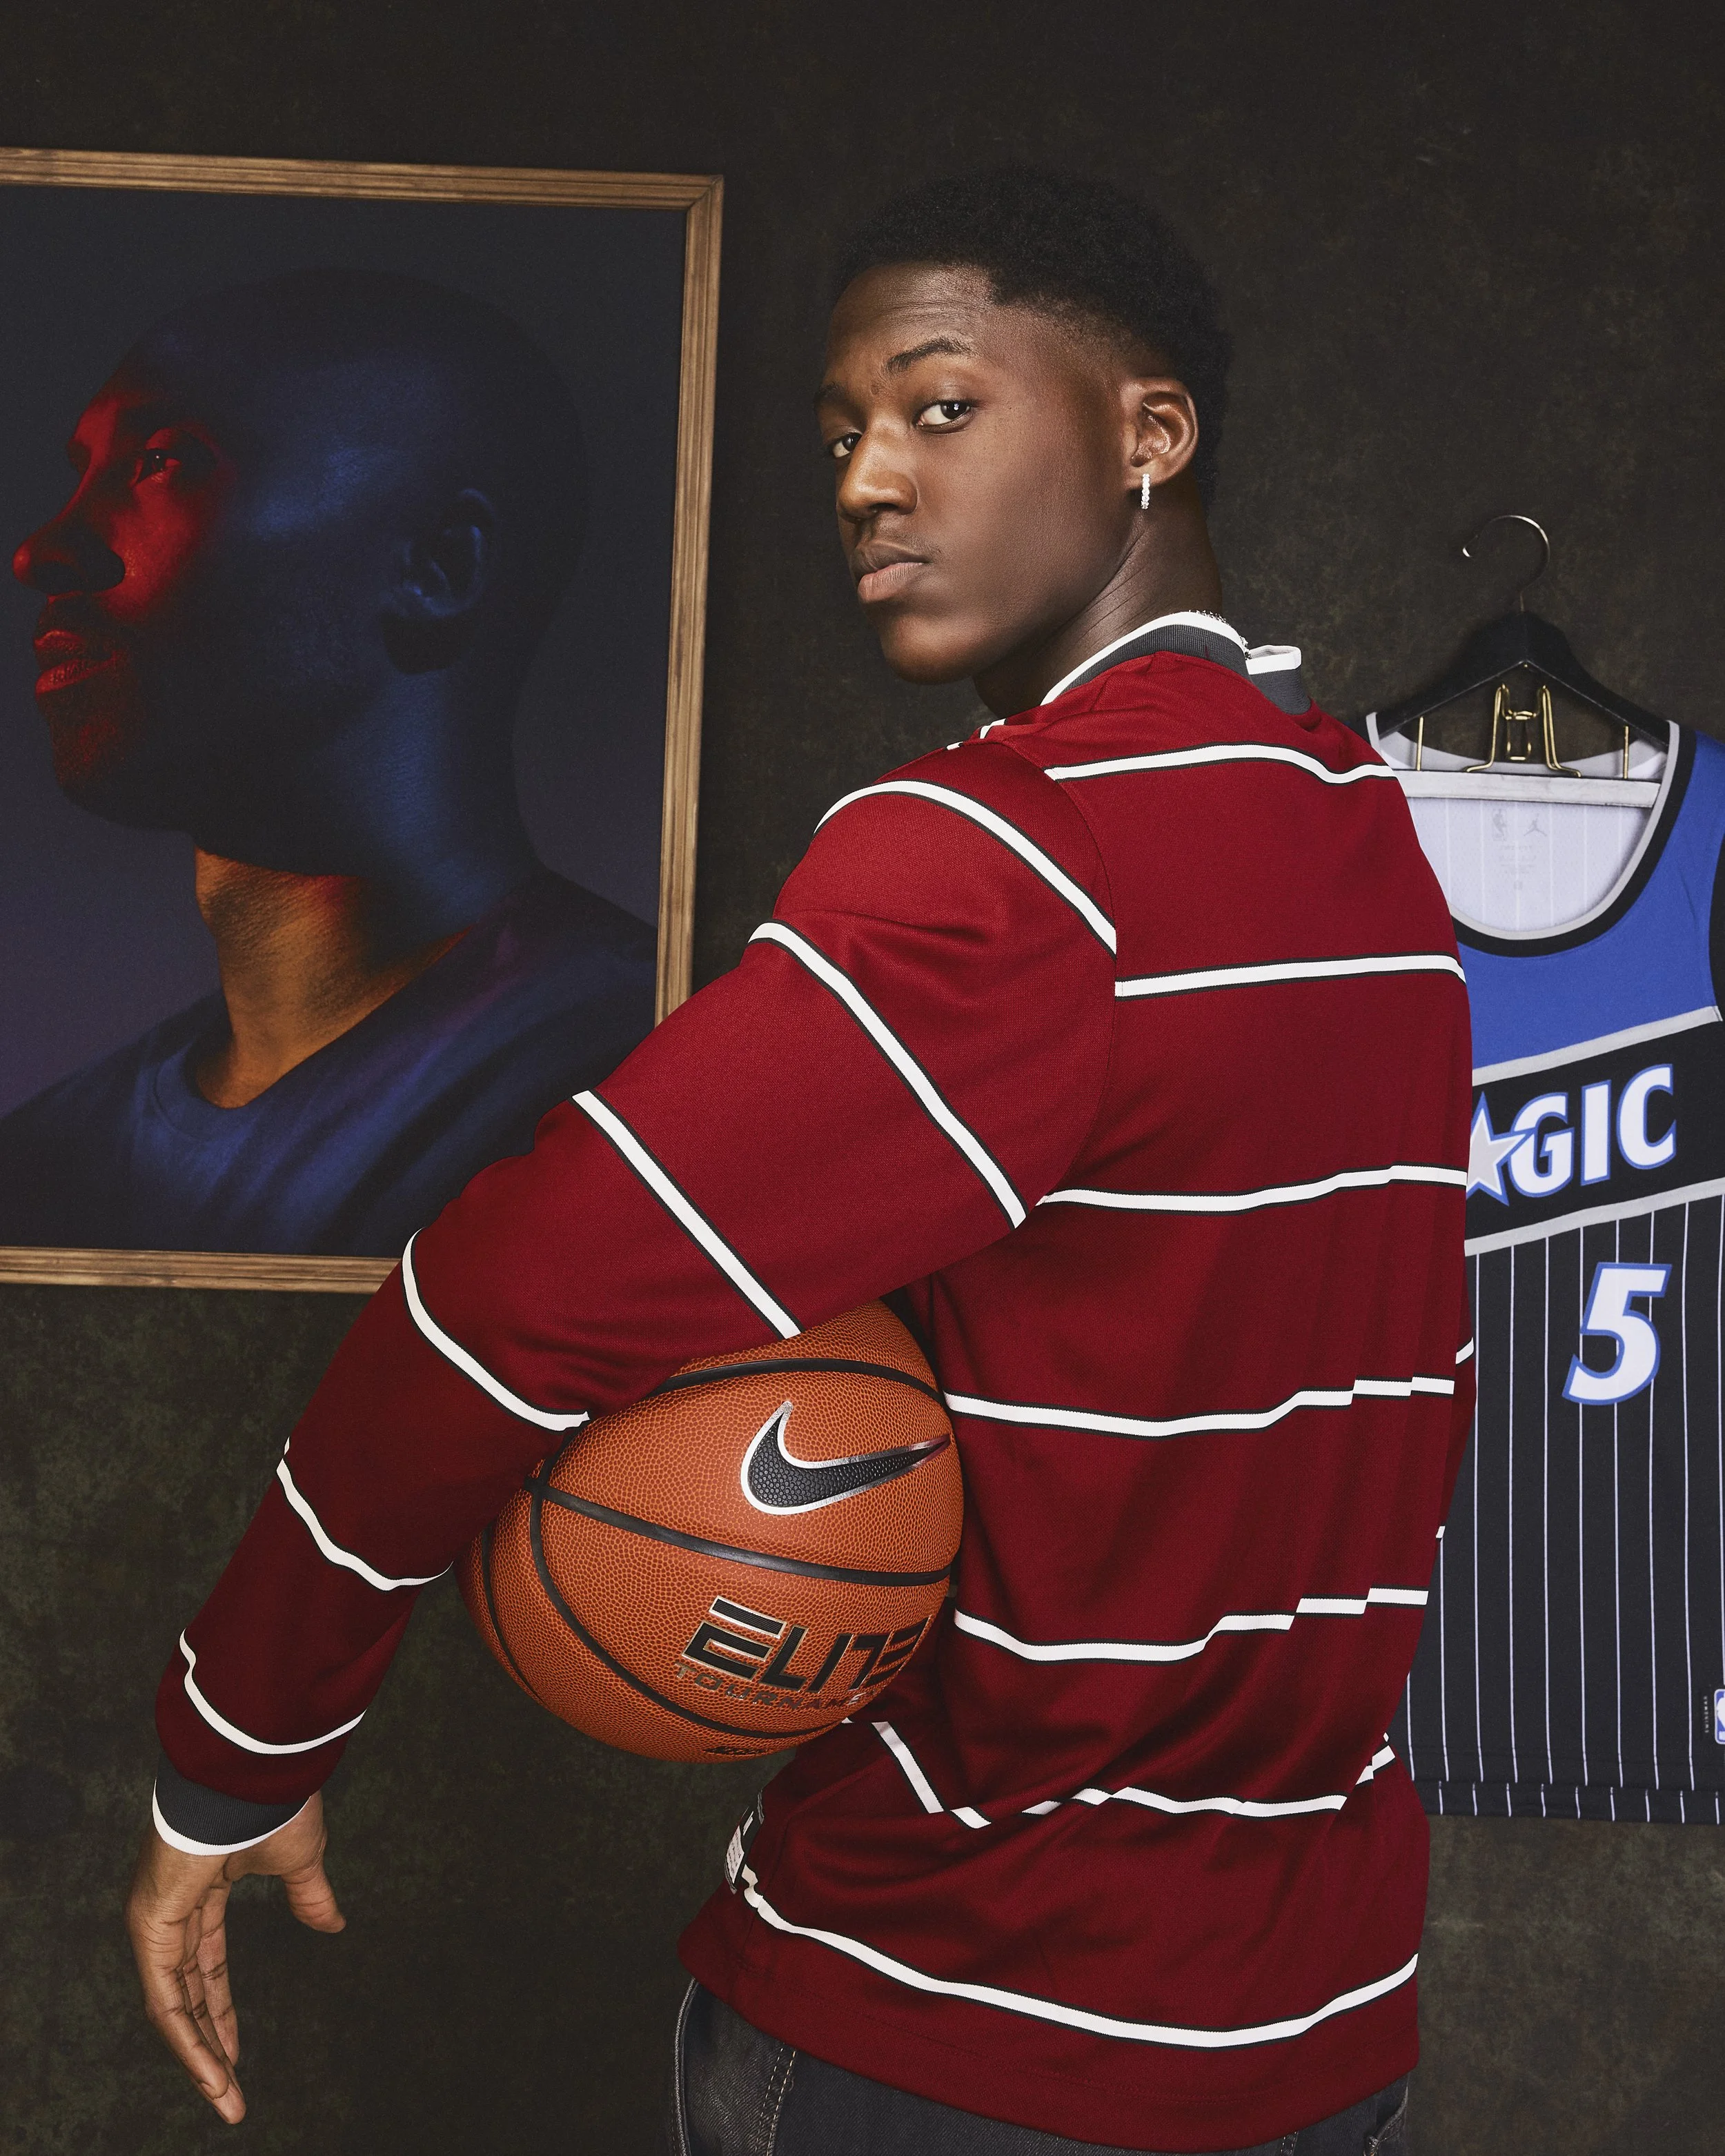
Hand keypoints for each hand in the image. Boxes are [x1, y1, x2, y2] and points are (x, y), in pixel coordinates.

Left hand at [125, 1790, 344, 2122]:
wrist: (252, 1773)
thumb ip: (309, 1896)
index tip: (238, 2054)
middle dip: (209, 2045)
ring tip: (225, 2097)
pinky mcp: (151, 1923)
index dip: (221, 2011)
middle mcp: (171, 1909)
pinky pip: (165, 1994)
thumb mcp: (299, 1860)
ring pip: (173, 2003)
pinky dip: (186, 2035)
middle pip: (187, 1993)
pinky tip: (208, 2067)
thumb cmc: (272, 1803)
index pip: (206, 1967)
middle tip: (230, 2094)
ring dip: (198, 2054)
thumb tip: (333, 1925)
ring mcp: (156, 1917)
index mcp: (202, 1892)